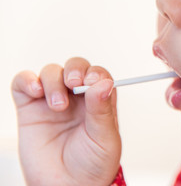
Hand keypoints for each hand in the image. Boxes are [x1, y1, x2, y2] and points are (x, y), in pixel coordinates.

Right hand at [11, 57, 120, 185]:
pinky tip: (36, 91)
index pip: (98, 75)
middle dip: (74, 70)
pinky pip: (24, 83)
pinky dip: (27, 80)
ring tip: (57, 105)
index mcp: (98, 102)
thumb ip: (102, 110)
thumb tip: (104, 83)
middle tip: (74, 84)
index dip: (94, 73)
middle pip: (75, 67)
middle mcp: (77, 98)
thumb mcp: (104, 139)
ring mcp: (52, 101)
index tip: (91, 82)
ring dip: (53, 81)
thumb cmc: (92, 165)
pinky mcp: (30, 108)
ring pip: (51, 72)